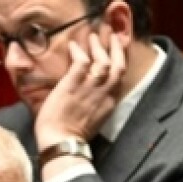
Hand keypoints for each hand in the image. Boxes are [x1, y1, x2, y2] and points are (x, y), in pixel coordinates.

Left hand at [34, 30, 123, 149]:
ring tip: (92, 37)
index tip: (117, 52)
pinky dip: (78, 52)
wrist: (62, 143)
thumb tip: (91, 96)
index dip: (120, 61)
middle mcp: (104, 93)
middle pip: (118, 66)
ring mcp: (89, 88)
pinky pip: (81, 62)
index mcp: (110, 103)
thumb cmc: (73, 137)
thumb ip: (97, 105)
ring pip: (102, 61)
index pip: (120, 78)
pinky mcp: (73, 85)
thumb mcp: (94, 121)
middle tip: (111, 38)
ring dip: (98, 47)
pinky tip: (73, 46)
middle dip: (116, 49)